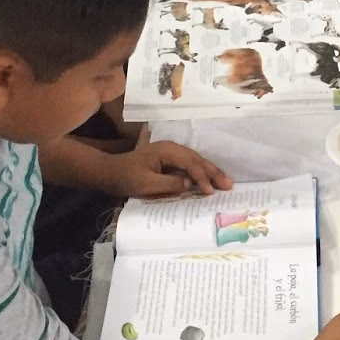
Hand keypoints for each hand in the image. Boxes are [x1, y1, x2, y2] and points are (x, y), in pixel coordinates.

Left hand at [103, 141, 232, 197]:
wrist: (110, 172)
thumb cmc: (126, 178)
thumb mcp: (146, 184)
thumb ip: (169, 184)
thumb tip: (189, 185)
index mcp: (166, 151)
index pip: (190, 163)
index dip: (201, 177)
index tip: (210, 191)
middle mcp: (172, 148)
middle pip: (197, 159)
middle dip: (213, 172)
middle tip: (229, 184)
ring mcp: (171, 153)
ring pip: (196, 161)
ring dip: (210, 172)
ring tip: (225, 182)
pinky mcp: (170, 160)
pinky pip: (190, 165)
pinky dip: (201, 172)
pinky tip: (210, 179)